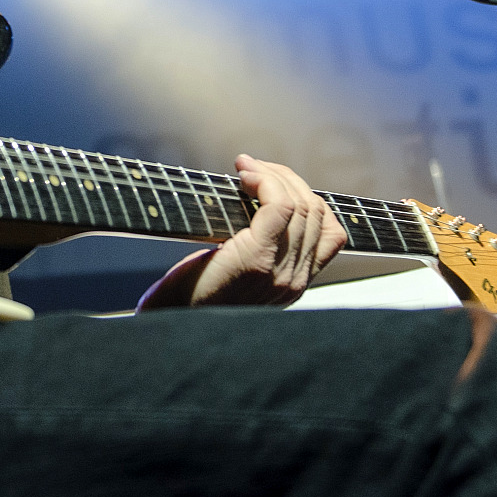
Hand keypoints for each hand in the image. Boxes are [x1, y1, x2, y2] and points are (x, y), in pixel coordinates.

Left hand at [137, 155, 346, 308]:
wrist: (167, 328)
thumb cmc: (189, 297)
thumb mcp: (235, 273)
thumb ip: (258, 247)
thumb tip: (256, 199)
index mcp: (294, 283)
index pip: (329, 232)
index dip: (305, 197)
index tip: (271, 181)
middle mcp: (295, 281)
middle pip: (317, 212)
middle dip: (288, 179)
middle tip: (252, 168)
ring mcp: (281, 273)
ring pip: (302, 205)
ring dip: (273, 175)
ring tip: (246, 168)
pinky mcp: (257, 260)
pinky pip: (279, 206)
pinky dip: (264, 181)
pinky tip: (243, 176)